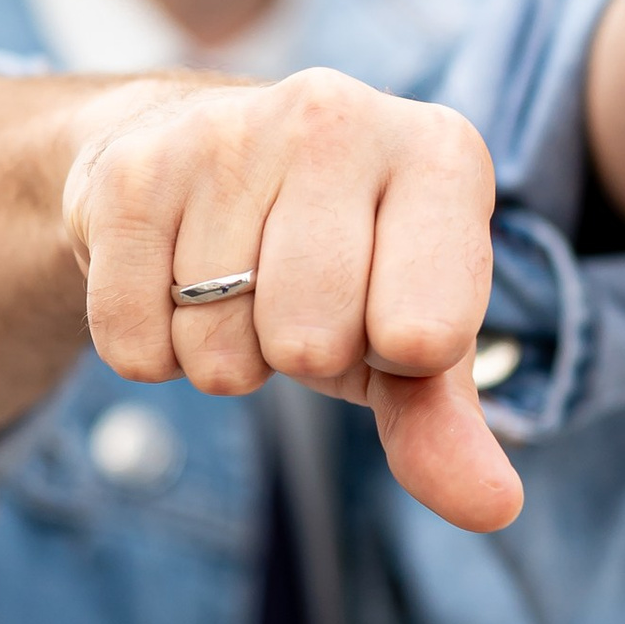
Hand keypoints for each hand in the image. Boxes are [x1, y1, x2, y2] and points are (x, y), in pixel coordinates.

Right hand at [64, 69, 521, 535]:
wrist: (201, 160)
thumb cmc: (340, 262)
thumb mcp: (407, 338)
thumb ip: (446, 424)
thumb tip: (493, 506)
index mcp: (440, 155)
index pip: (427, 335)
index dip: (397, 356)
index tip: (388, 310)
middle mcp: (336, 117)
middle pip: (309, 343)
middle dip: (298, 357)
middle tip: (298, 300)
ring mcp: (226, 134)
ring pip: (215, 349)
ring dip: (221, 354)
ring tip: (236, 283)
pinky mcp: (131, 171)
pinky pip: (132, 341)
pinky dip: (151, 346)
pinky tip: (173, 277)